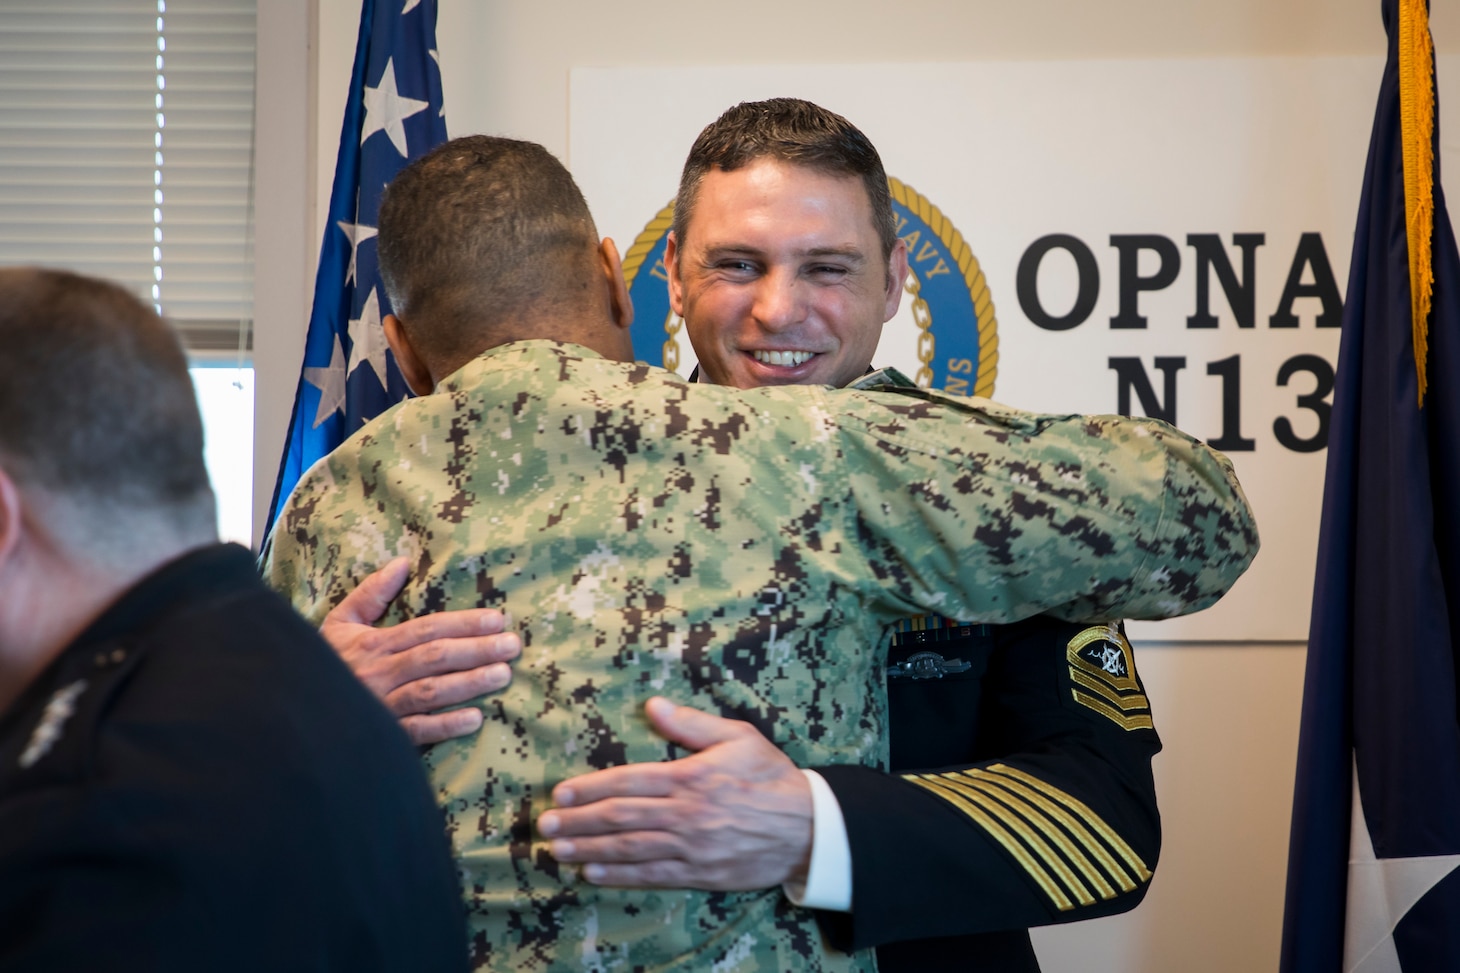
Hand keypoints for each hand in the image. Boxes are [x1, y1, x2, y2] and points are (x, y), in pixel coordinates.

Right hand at [320, 557, 520, 744]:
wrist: (292, 709)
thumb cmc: (324, 664)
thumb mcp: (340, 623)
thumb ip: (370, 593)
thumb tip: (403, 563)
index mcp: (374, 644)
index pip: (426, 629)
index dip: (463, 623)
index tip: (498, 619)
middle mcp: (380, 673)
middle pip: (434, 657)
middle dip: (476, 649)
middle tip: (512, 645)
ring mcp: (381, 706)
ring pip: (430, 691)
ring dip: (469, 683)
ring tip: (503, 675)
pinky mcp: (382, 736)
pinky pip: (416, 731)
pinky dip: (445, 725)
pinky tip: (475, 720)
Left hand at [537, 697, 812, 890]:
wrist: (809, 827)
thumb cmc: (771, 776)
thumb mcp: (737, 736)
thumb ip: (691, 723)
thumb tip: (653, 705)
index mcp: (690, 777)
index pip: (628, 781)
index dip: (589, 788)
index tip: (559, 793)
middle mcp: (686, 813)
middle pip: (620, 817)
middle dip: (578, 822)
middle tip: (544, 827)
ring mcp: (691, 846)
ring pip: (630, 849)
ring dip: (589, 850)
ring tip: (557, 852)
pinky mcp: (701, 872)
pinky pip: (653, 876)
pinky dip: (620, 876)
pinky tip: (594, 874)